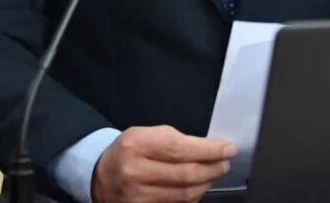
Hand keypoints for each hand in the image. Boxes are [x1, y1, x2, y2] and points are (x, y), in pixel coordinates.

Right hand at [91, 125, 236, 202]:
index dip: (210, 151)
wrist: (101, 177)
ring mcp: (138, 197)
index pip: (181, 149)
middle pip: (186, 174)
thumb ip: (174, 140)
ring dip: (206, 184)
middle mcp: (135, 172)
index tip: (228, 148)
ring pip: (185, 195)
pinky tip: (199, 188)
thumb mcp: (145, 134)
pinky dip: (193, 198)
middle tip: (225, 162)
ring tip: (214, 173)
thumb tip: (210, 149)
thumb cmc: (129, 151)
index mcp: (137, 144)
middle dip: (213, 168)